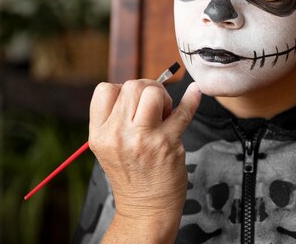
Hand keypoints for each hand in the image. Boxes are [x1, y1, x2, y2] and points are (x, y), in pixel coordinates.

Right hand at [88, 79, 201, 229]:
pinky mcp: (167, 144)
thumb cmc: (132, 174)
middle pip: (132, 86)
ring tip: (165, 114)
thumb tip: (145, 87)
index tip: (134, 102)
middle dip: (148, 90)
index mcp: (99, 134)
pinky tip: (195, 92)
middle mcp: (118, 135)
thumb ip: (117, 118)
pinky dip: (192, 99)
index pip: (106, 90)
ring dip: (163, 97)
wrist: (146, 208)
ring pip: (153, 92)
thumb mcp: (111, 146)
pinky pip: (183, 111)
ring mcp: (143, 139)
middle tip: (155, 107)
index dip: (123, 89)